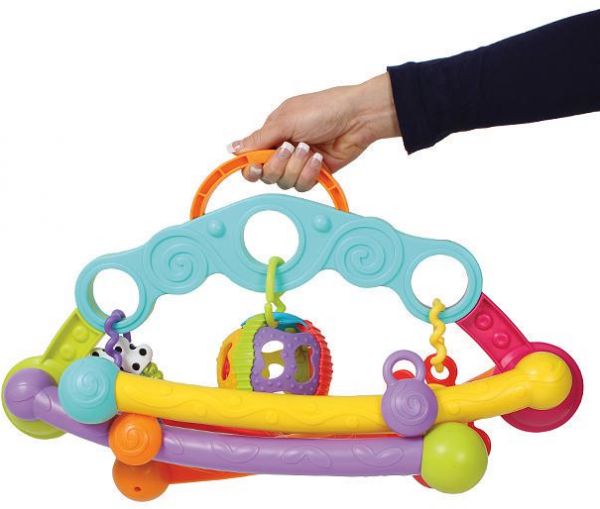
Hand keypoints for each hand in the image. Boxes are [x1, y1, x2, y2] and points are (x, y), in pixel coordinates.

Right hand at [227, 73, 400, 190]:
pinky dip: (310, 173)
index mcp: (271, 134)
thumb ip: (258, 139)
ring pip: (284, 182)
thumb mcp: (285, 121)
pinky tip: (319, 158)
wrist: (357, 118)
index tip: (255, 165)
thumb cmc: (323, 109)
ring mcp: (298, 163)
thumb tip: (232, 149)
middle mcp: (282, 150)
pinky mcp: (314, 173)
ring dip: (296, 166)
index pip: (250, 158)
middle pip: (265, 174)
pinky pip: (302, 185)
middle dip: (277, 164)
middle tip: (289, 148)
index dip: (250, 166)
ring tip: (309, 148)